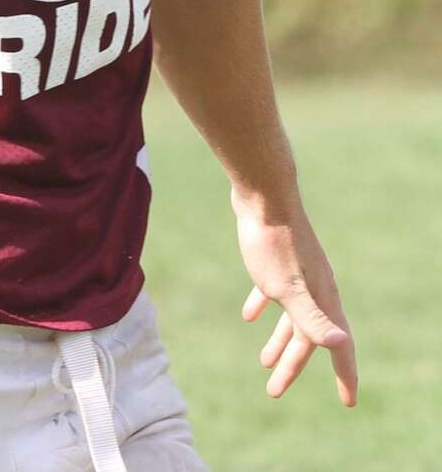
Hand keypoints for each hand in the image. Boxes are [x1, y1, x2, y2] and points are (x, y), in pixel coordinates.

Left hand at [232, 188, 357, 406]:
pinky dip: (263, 305)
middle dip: (293, 365)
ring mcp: (298, 271)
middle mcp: (316, 287)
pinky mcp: (278, 257)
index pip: (339, 346)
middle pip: (308, 336)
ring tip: (264, 363)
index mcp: (323, 298)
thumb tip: (340, 345)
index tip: (348, 402)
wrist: (262, 194)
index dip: (344, 375)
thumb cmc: (274, 242)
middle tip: (274, 390)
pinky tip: (249, 315)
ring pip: (291, 315)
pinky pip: (274, 290)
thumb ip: (311, 317)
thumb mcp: (287, 287)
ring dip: (279, 340)